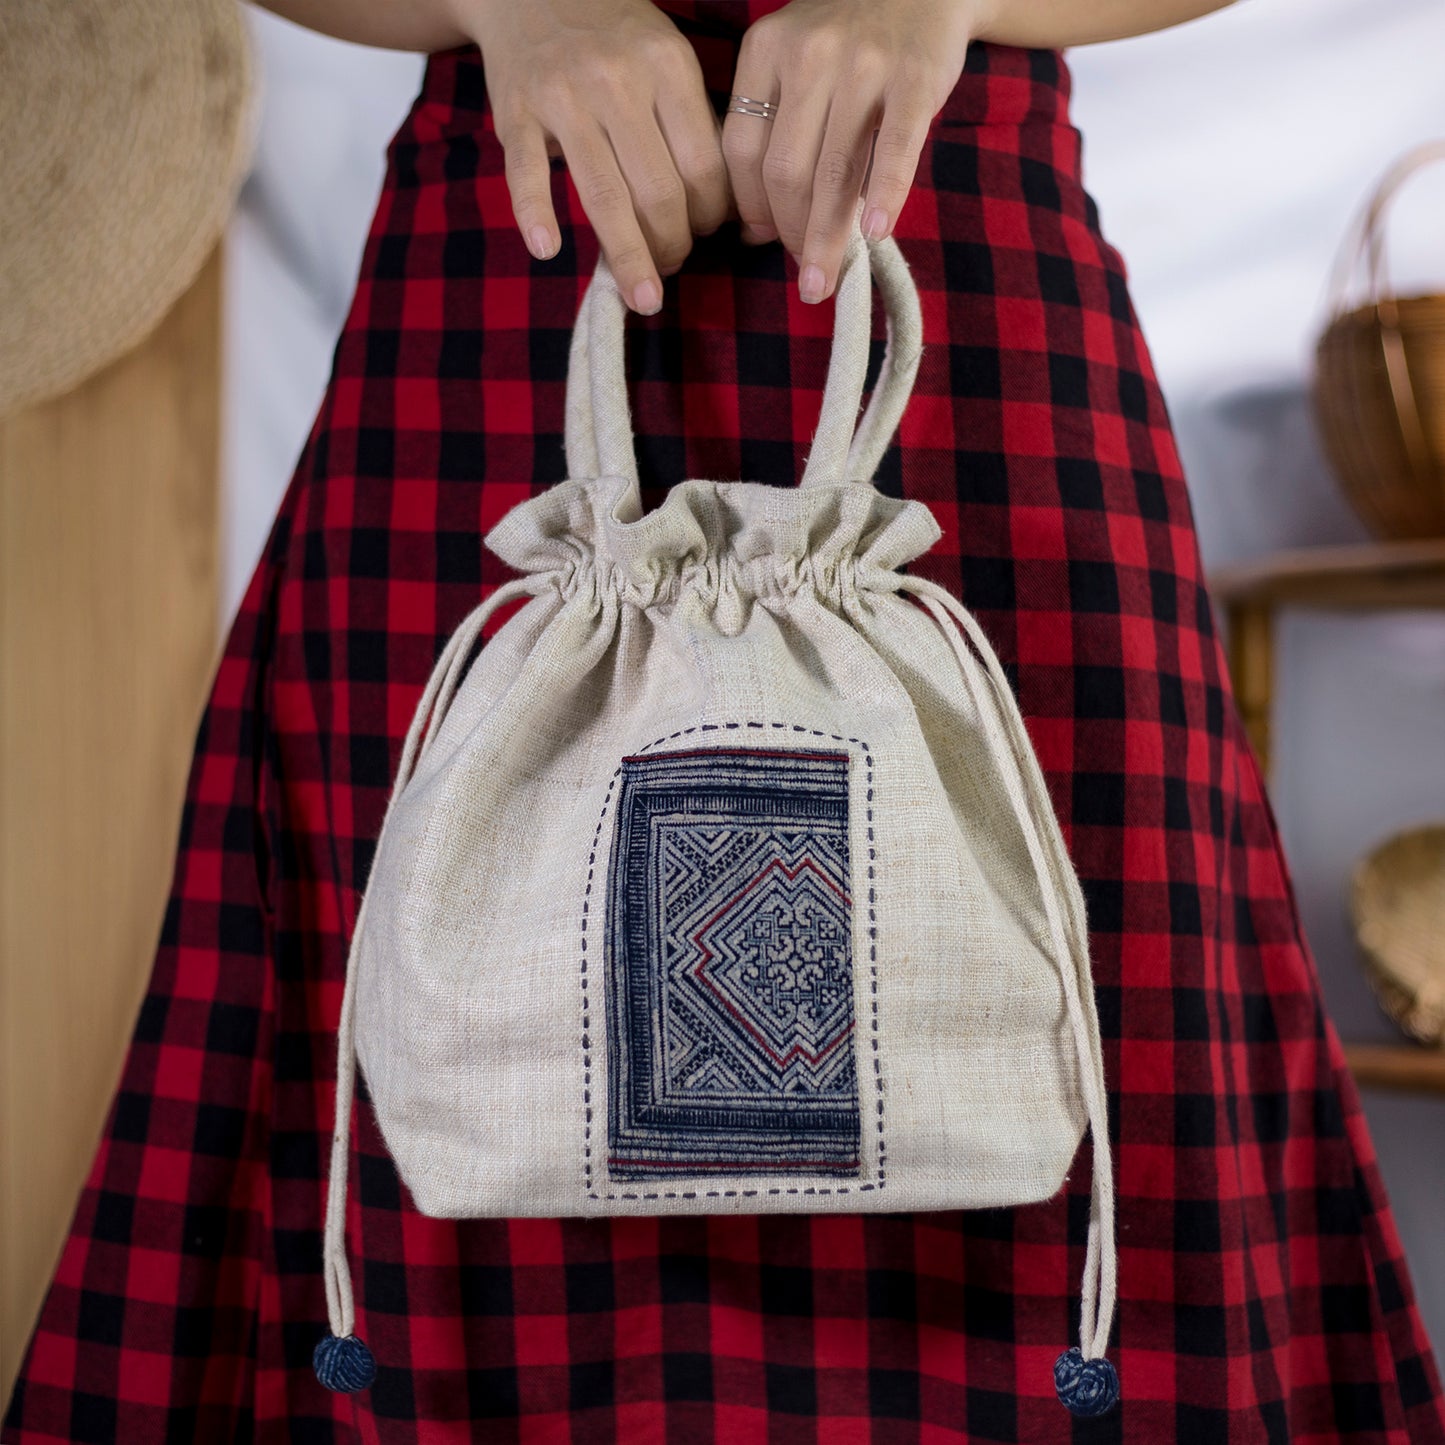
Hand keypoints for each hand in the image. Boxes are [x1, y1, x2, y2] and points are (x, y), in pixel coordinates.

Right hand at [456, 0, 731, 312]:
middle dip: (674, 245)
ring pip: (604, 195)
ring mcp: (563, 96)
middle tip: (672, 266)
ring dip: (630, 256)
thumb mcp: (666, 56)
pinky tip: (548, 250)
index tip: (708, 235)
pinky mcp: (516, 110)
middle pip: (660, 191)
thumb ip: (691, 122)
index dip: (712, 217)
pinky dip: (535, 213)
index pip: (704, 167)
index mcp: (667, 67)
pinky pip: (526, 172)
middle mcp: (618, 80)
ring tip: (644, 297)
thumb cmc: (613, 35)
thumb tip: (724, 210)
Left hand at [722, 0, 975, 302]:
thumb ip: (772, 129)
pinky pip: (894, 150)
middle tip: (805, 272)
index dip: (750, 208)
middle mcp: (810, 53)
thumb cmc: (850, 39)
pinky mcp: (916, 77)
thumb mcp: (795, 61)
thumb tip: (756, 229)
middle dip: (790, 232)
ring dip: (827, 237)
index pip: (742, 152)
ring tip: (826, 281)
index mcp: (766, 50)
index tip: (763, 242)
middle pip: (784, 170)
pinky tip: (874, 235)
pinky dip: (884, 196)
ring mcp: (864, 64)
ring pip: (834, 172)